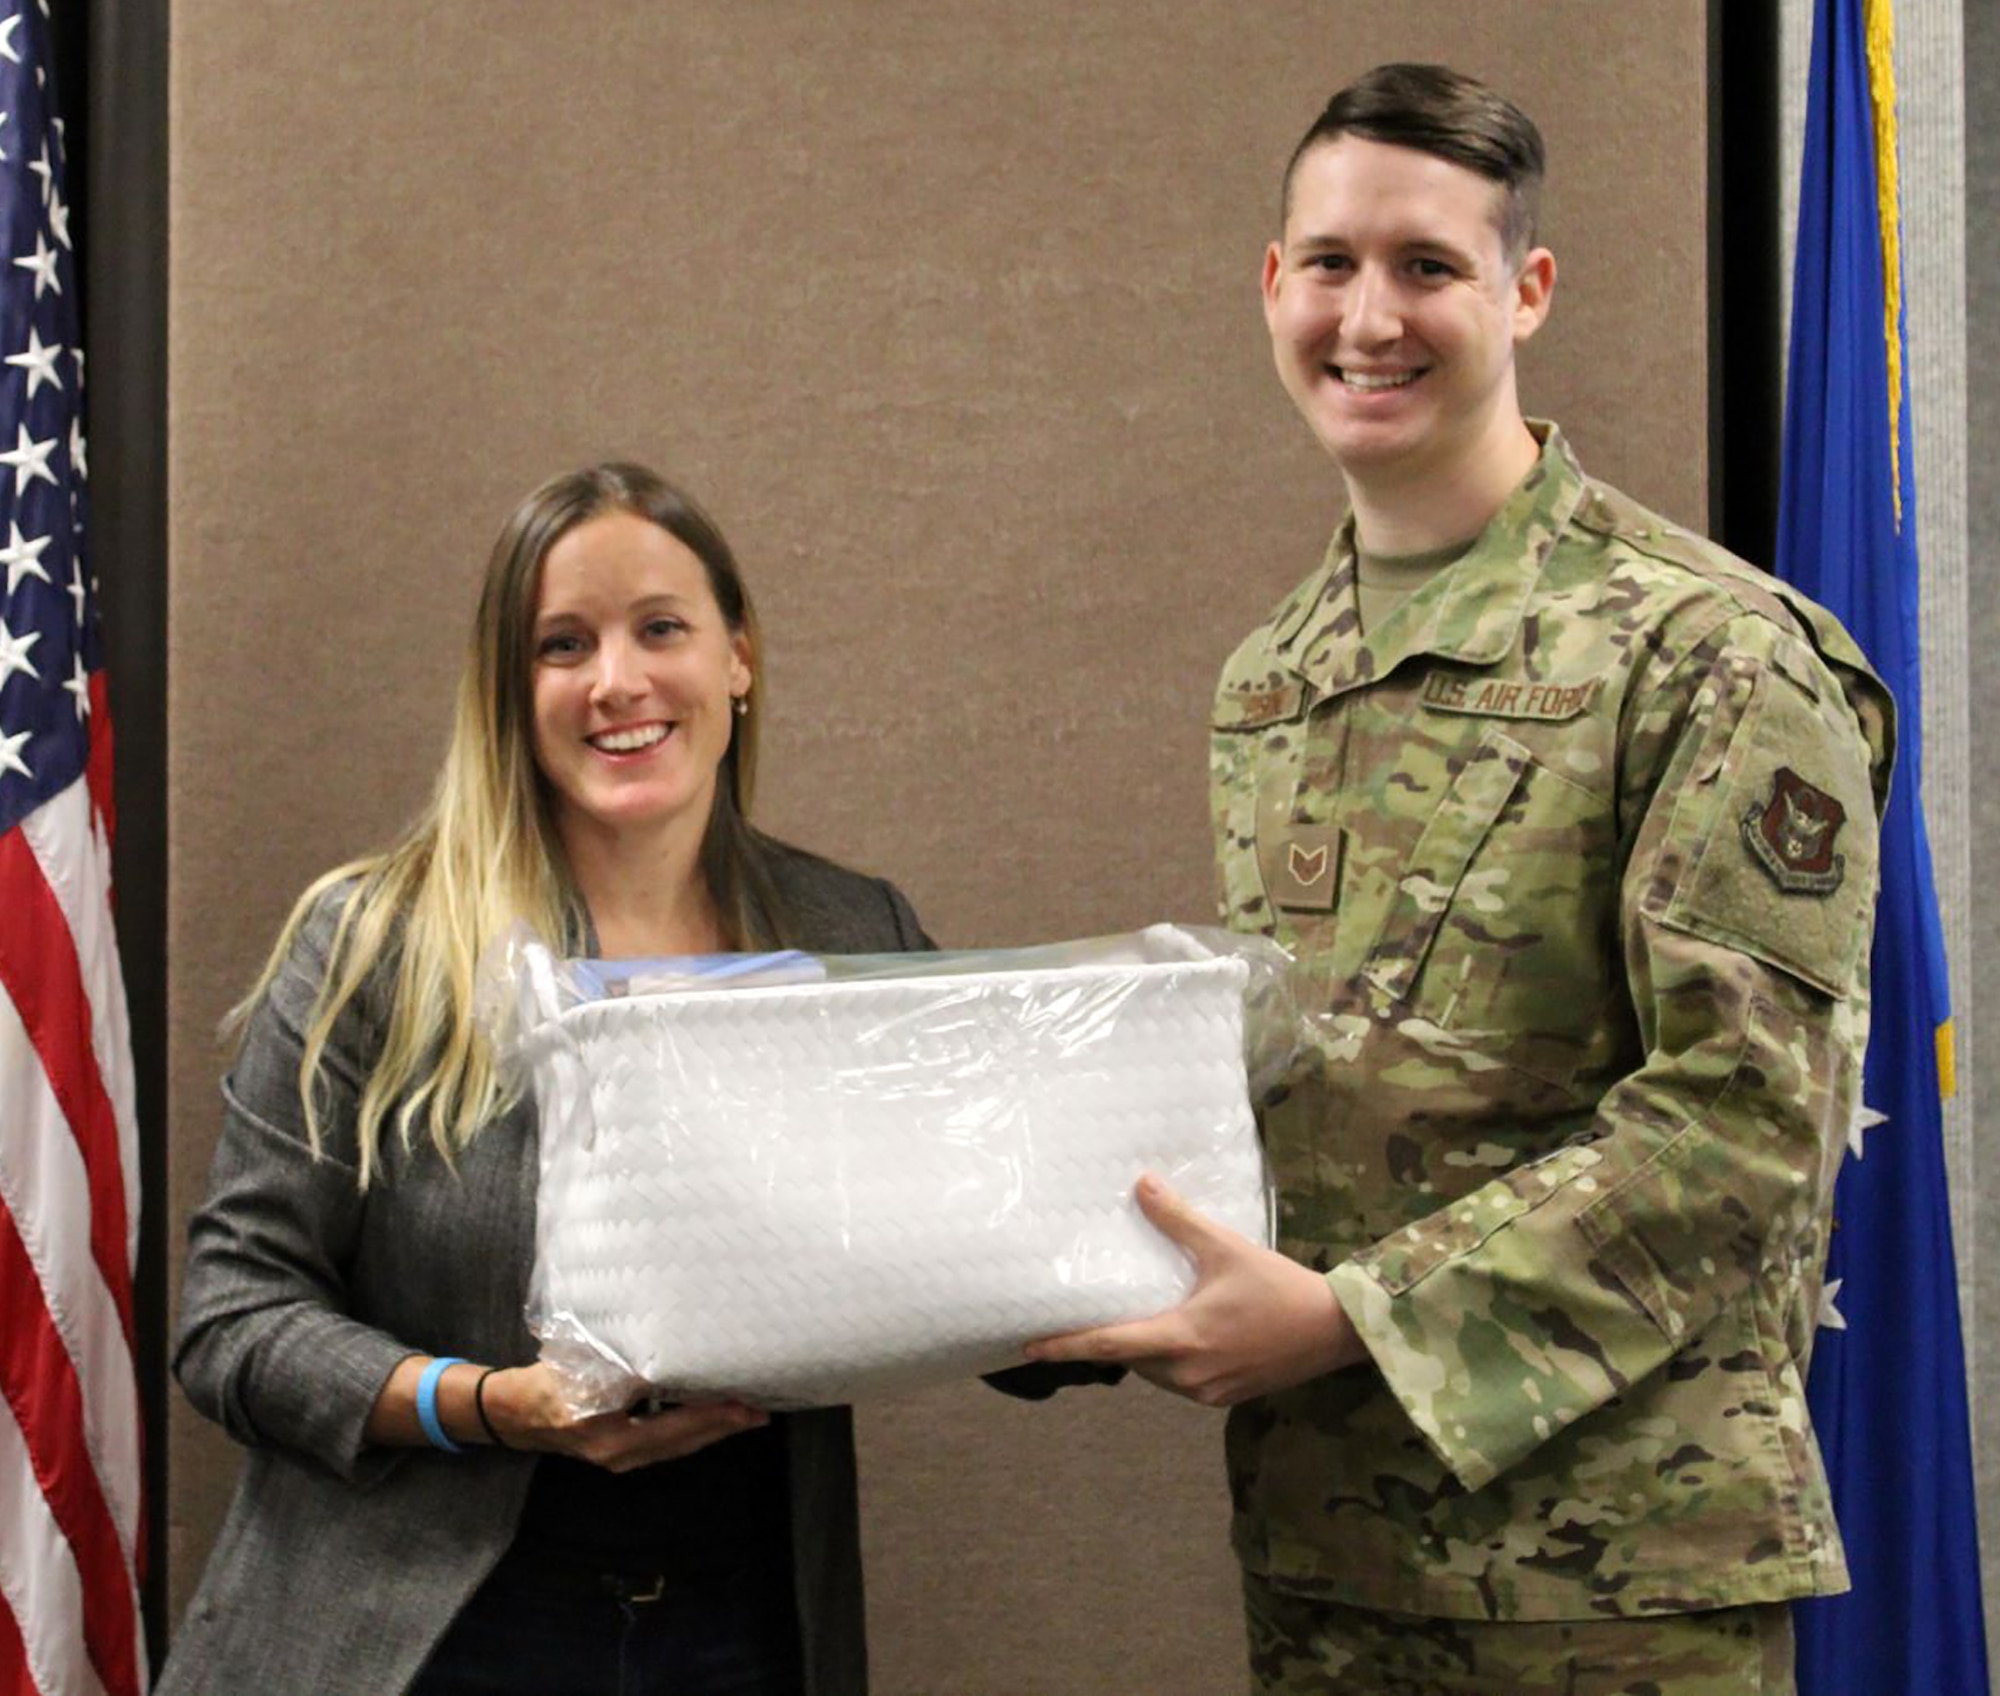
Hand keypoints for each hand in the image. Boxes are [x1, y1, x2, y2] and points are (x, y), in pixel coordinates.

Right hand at [482, 1363, 768, 1472]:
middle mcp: (619, 1455)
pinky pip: (666, 1446)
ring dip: (713, 1431)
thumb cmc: (547, 1383)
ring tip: (748, 1414)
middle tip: (761, 1410)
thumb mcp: (582, 1368)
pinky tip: (713, 1419)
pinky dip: (693, 1432)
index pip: (671, 1426)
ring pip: (677, 1447)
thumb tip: (666, 1353)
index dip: (709, 1415)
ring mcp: (621, 1460)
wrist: (514, 1413)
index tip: (742, 1404)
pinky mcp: (622, 1455)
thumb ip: (622, 1366)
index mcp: (609, 1435)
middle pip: (682, 1443)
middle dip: (723, 1426)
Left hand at [1024, 1174, 1369, 1405]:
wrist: (1335, 1331)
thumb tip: (1141, 1184)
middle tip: (1091, 1314)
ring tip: (1142, 1316)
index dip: (1066, 1346)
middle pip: (1131, 1360)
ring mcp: (1207, 1392)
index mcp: (1182, 1338)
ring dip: (1145, 1350)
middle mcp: (1188, 1374)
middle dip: (1111, 1340)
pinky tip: (1181, 1333)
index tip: (1029, 1346)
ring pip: (1156, 1373)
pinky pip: (1182, 1380)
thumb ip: (1178, 1219)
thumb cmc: (1279, 1287)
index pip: (1110, 1346)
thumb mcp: (1225, 1247)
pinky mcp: (1225, 1397)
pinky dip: (1172, 1359)